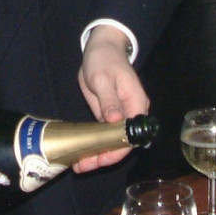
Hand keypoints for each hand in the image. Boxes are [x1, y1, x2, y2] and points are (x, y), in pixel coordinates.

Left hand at [74, 25, 150, 172]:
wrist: (102, 48)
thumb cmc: (105, 60)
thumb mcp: (103, 78)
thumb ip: (109, 101)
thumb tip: (115, 120)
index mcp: (136, 104)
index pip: (131, 134)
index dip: (117, 150)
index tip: (101, 159)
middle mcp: (132, 113)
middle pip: (123, 142)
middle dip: (104, 156)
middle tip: (83, 166)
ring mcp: (121, 115)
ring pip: (113, 141)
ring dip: (97, 154)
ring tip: (79, 165)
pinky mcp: (110, 115)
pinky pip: (104, 134)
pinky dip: (94, 144)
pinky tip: (81, 153)